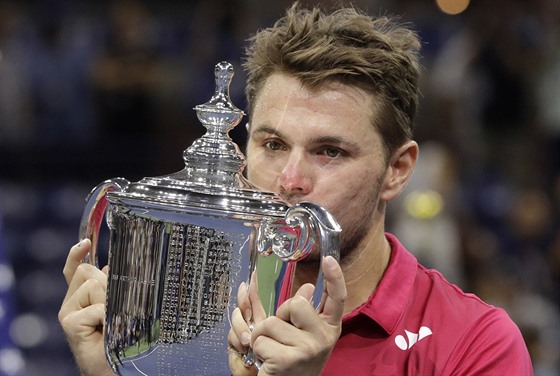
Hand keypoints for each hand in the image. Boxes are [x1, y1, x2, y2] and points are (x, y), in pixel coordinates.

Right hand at [58, 239, 114, 375]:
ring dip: (110, 299)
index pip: (76, 269)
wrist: (115, 367)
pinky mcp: (69, 323)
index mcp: (82, 298)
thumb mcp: (120, 307)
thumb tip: (107, 266)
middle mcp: (71, 303)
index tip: (85, 242)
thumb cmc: (121, 339)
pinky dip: (107, 315)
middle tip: (115, 308)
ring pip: (93, 284)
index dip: (77, 253)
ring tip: (111, 321)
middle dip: (108, 282)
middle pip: (88, 271)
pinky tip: (106, 329)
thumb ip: (110, 287)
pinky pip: (96, 306)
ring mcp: (68, 312)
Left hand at [229, 256, 345, 375]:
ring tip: (272, 349)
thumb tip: (307, 288)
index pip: (338, 297)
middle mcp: (324, 338)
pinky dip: (257, 348)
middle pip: (295, 303)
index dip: (335, 277)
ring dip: (262, 335)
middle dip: (280, 315)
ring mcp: (308, 349)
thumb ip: (305, 312)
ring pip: (271, 322)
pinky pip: (260, 339)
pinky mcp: (288, 360)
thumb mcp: (304, 335)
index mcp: (329, 327)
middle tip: (282, 335)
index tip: (328, 259)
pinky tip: (267, 361)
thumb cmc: (296, 362)